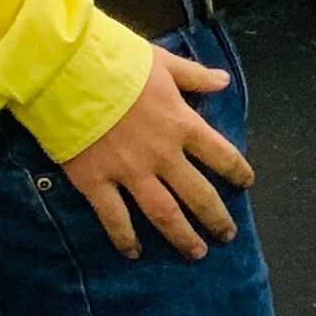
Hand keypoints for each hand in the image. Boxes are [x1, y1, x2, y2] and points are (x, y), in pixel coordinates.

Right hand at [57, 44, 251, 261]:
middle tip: (226, 235)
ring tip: (196, 253)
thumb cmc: (117, 62)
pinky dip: (125, 238)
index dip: (237, 171)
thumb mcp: (163, 62)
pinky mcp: (95, 182)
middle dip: (216, 217)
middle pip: (199, 194)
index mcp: (182, 124)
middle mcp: (163, 154)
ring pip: (165, 214)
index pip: (221, 154)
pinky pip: (114, 218)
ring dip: (183, 236)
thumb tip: (224, 80)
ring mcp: (130, 172)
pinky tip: (134, 253)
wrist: (68, 72)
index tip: (247, 184)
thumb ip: (194, 76)